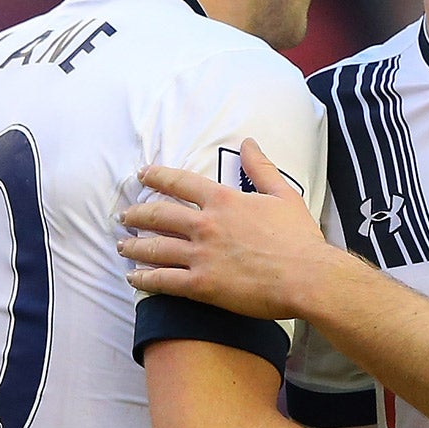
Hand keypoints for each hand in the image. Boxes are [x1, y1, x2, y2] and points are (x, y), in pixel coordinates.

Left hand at [119, 139, 334, 319]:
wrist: (306, 277)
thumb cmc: (299, 238)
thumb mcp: (283, 195)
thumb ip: (261, 168)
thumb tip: (248, 142)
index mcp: (223, 201)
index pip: (180, 183)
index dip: (157, 176)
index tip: (142, 174)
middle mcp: (206, 225)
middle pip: (159, 215)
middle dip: (137, 214)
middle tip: (124, 216)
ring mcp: (201, 256)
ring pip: (155, 248)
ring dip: (134, 246)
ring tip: (122, 246)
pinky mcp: (202, 285)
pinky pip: (164, 281)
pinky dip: (144, 279)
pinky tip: (133, 278)